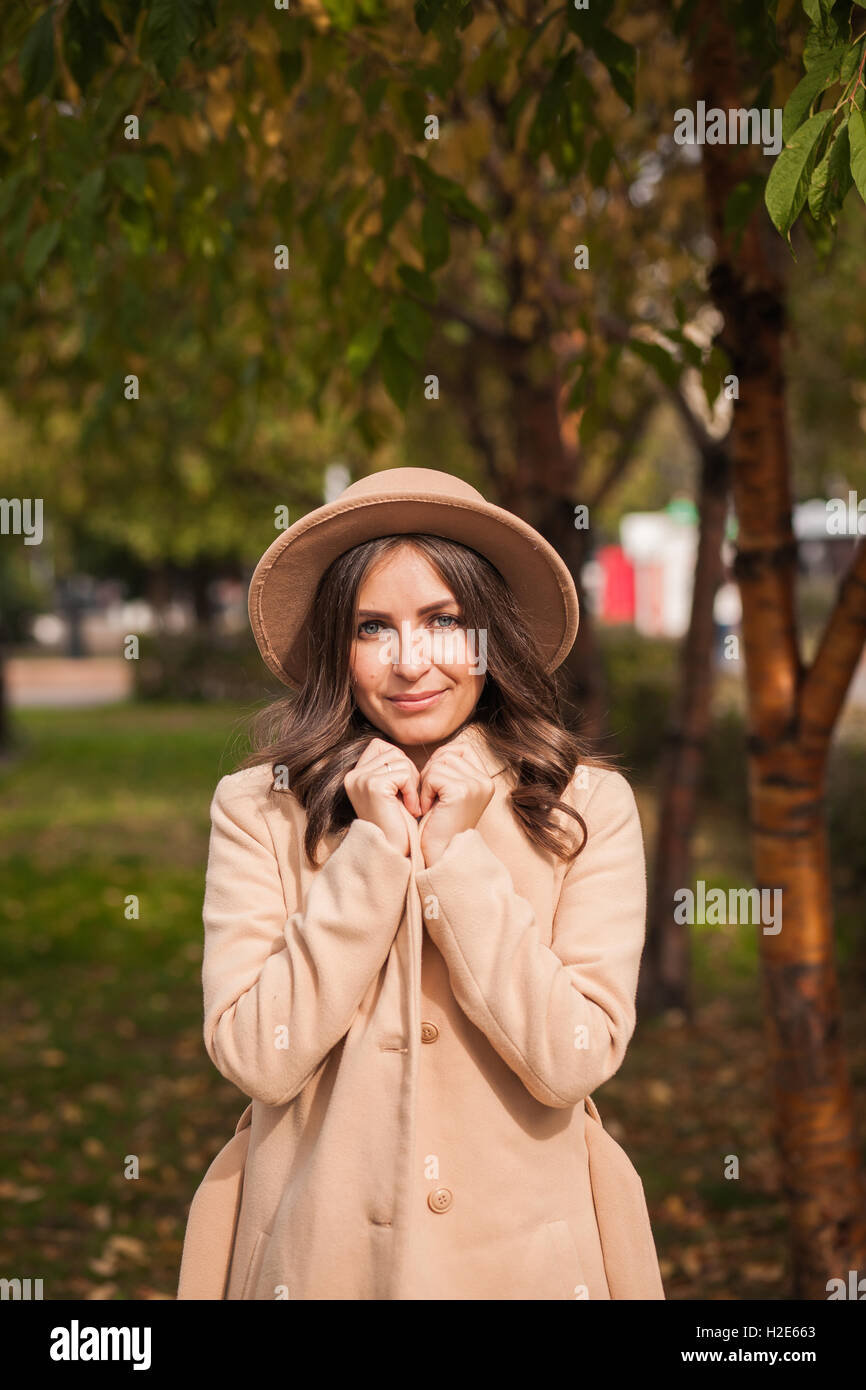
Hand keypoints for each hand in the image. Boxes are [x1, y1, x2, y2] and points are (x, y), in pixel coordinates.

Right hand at [343, 739, 421, 856]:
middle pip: (392, 751)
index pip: (380, 746)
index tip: (403, 788)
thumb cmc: (397, 823)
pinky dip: (412, 791)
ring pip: (400, 760)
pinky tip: (410, 808)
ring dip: (412, 783)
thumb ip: (389, 769)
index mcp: (354, 776)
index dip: (399, 763)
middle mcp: (353, 776)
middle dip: (408, 772)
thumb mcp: (390, 791)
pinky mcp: (373, 786)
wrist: (393, 851)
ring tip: (409, 804)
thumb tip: (400, 750)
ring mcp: (361, 780)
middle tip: (409, 797)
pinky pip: (404, 774)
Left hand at [418, 737, 494, 866]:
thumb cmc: (439, 824)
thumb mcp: (451, 792)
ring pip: (439, 762)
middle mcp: (485, 781)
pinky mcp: (461, 791)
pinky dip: (424, 792)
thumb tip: (439, 750)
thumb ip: (451, 770)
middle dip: (431, 771)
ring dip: (426, 783)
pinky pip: (433, 776)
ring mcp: (475, 785)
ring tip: (429, 803)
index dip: (441, 760)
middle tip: (429, 796)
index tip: (435, 784)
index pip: (461, 748)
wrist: (440, 854)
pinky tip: (427, 808)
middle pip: (448, 753)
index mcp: (485, 780)